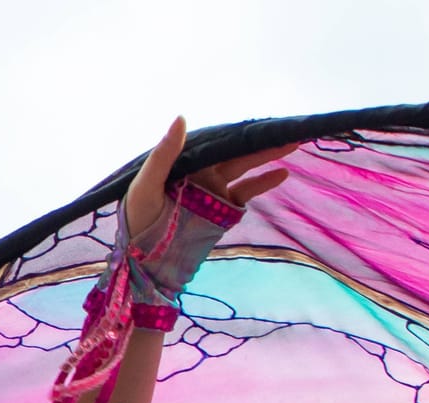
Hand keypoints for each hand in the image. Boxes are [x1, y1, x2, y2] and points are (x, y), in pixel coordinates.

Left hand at [122, 117, 293, 236]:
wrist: (142, 257)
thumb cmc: (137, 218)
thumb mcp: (146, 184)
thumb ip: (164, 155)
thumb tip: (182, 118)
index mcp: (184, 161)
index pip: (214, 140)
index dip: (234, 131)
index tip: (256, 120)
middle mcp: (202, 172)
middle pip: (234, 152)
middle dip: (258, 140)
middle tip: (285, 127)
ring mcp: (214, 190)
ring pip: (244, 168)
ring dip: (266, 156)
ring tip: (292, 143)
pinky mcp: (221, 209)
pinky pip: (245, 193)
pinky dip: (262, 183)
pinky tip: (282, 173)